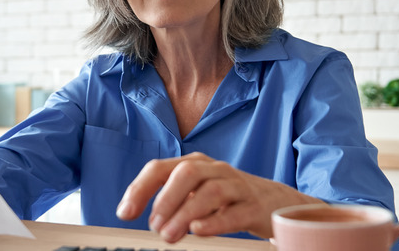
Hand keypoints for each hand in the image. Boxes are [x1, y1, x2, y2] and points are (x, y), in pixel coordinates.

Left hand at [115, 152, 322, 241]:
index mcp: (194, 164)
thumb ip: (168, 199)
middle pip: (187, 173)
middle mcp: (214, 169)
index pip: (160, 168)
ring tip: (170, 235)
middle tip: (153, 226)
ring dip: (186, 213)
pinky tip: (199, 230)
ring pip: (211, 191)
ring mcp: (236, 186)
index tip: (124, 213)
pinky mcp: (254, 206)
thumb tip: (136, 213)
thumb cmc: (226, 197)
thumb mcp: (194, 192)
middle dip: (166, 198)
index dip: (139, 189)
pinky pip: (235, 211)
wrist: (273, 201)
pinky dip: (215, 221)